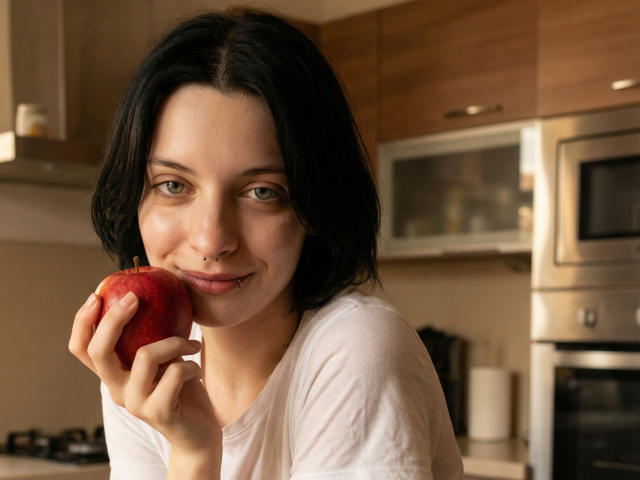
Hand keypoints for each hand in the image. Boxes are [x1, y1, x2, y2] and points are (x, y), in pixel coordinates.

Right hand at [69, 291, 221, 462]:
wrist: (199, 434)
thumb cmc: (181, 388)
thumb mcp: (165, 357)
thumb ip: (153, 335)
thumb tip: (152, 291)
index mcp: (114, 375)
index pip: (81, 349)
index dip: (82, 322)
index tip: (98, 294)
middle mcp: (117, 390)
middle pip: (99, 351)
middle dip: (114, 318)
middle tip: (135, 297)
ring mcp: (135, 403)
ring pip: (146, 355)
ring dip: (176, 341)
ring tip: (193, 344)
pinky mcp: (159, 412)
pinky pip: (174, 372)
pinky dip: (191, 364)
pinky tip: (198, 370)